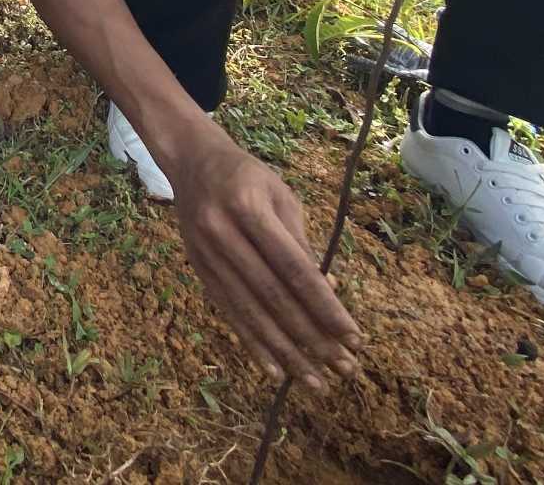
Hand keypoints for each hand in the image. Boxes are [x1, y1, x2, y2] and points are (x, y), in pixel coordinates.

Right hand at [167, 126, 361, 388]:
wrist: (191, 161)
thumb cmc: (247, 176)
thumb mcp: (281, 196)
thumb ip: (302, 244)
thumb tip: (330, 293)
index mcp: (249, 208)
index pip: (295, 269)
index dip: (325, 306)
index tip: (353, 336)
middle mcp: (223, 233)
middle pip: (274, 298)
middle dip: (312, 337)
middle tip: (344, 368)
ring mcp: (206, 255)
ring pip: (251, 313)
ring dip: (286, 352)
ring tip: (315, 381)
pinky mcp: (198, 270)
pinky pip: (229, 313)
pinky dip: (254, 343)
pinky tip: (275, 370)